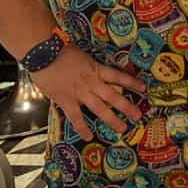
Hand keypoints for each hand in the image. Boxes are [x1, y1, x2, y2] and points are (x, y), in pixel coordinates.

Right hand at [30, 46, 145, 140]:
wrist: (44, 53)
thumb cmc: (61, 51)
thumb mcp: (81, 55)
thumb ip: (86, 66)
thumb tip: (89, 71)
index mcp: (96, 69)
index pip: (118, 76)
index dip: (131, 82)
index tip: (143, 88)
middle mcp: (92, 82)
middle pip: (113, 96)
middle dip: (127, 106)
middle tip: (138, 116)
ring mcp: (80, 93)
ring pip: (100, 108)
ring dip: (111, 119)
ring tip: (122, 129)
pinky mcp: (66, 101)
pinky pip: (76, 117)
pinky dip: (82, 128)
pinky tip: (89, 136)